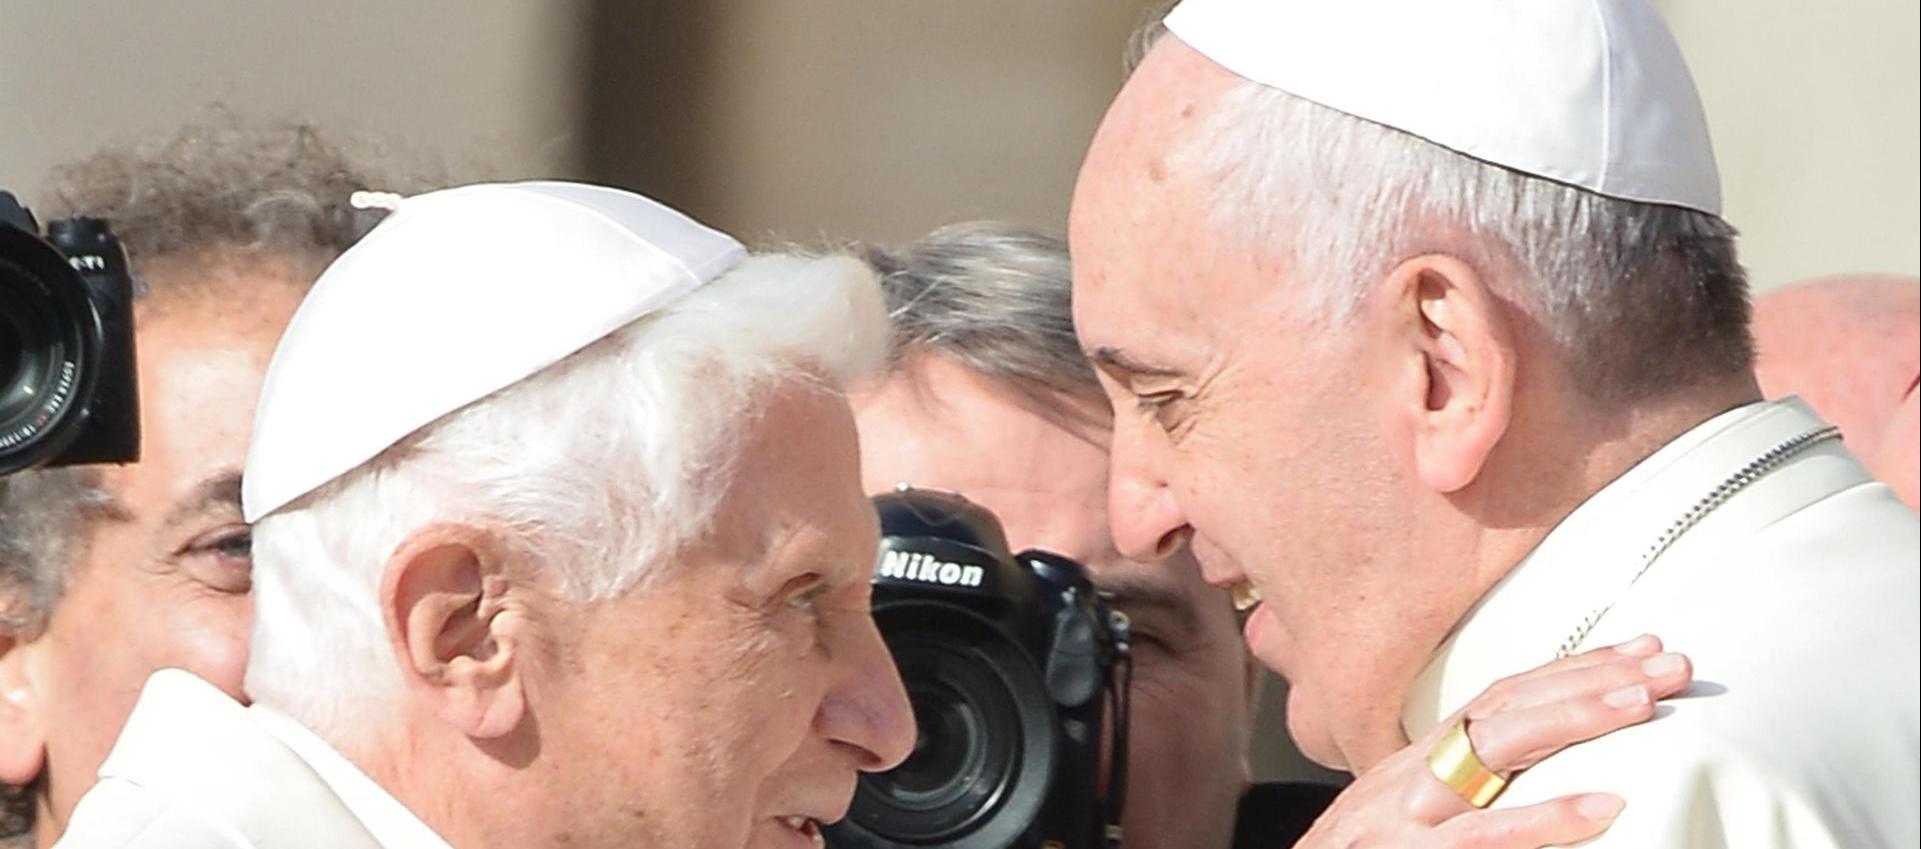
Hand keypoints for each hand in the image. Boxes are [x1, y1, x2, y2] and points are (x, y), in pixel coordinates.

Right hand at [1291, 634, 1691, 847]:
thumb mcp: (1401, 828)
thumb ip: (1458, 800)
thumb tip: (1528, 782)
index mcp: (1410, 766)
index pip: (1498, 698)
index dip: (1568, 669)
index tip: (1637, 650)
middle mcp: (1404, 778)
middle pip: (1504, 708)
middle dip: (1589, 678)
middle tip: (1668, 661)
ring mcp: (1400, 818)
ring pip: (1492, 751)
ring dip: (1573, 720)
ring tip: (1643, 705)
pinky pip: (1482, 837)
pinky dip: (1545, 819)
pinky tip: (1605, 807)